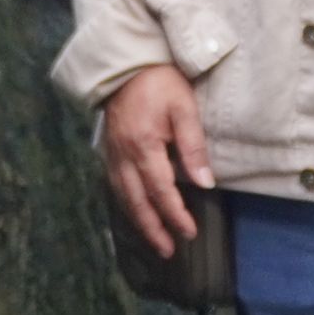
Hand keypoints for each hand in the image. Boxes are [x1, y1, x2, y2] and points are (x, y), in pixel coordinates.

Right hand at [101, 64, 215, 257]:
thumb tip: (205, 182)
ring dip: (138, 221)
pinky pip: (115, 185)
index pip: (161, 191)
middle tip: (168, 250)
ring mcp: (112, 154)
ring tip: (154, 239)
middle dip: (153, 229)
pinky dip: (126, 204)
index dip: (175, 214)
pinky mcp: (108, 150)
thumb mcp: (184, 108)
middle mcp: (124, 156)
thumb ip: (194, 146)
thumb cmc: (160, 82)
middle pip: (137, 202)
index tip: (189, 232)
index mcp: (144, 146)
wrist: (125, 64)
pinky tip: (135, 211)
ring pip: (123, 197)